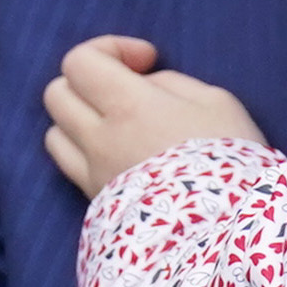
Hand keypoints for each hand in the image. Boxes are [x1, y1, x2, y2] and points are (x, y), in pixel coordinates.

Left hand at [44, 35, 266, 198]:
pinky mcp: (96, 206)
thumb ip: (171, 84)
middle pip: (57, 94)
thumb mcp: (217, 103)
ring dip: (79, 120)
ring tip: (117, 127)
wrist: (227, 237)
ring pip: (55, 134)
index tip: (147, 62)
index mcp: (127, 106)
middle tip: (128, 90)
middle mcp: (98, 140)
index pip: (80, 61)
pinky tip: (119, 157)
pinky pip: (71, 168)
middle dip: (88, 82)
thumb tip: (145, 88)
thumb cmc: (232, 162)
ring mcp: (92, 177)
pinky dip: (85, 153)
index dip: (110, 49)